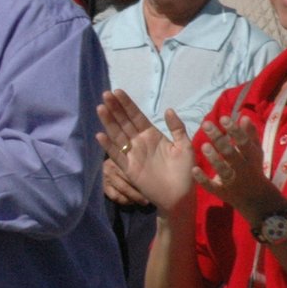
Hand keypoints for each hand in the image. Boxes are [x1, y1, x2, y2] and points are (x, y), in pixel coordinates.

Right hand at [97, 91, 194, 211]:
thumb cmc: (186, 172)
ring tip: (101, 108)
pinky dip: (108, 146)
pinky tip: (100, 135)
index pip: (137, 116)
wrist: (181, 195)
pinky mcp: (129, 169)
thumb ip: (177, 128)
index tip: (118, 92)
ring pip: (118, 135)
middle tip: (106, 94)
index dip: (127, 105)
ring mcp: (133, 155)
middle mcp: (140, 142)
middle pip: (124, 122)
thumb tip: (168, 109)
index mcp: (152, 135)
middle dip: (115, 108)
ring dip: (109, 122)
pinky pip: (116, 156)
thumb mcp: (185, 146)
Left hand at [193, 115, 283, 223]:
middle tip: (206, 124)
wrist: (258, 201)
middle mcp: (243, 169)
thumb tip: (244, 117)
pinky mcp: (222, 193)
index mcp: (251, 157)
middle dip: (219, 139)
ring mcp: (232, 182)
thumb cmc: (254, 170)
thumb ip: (250, 135)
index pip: (243, 142)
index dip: (234, 130)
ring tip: (203, 145)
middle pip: (231, 153)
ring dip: (213, 159)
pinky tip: (194, 170)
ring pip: (223, 170)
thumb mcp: (256, 153)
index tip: (224, 118)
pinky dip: (203, 179)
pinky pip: (212, 187)